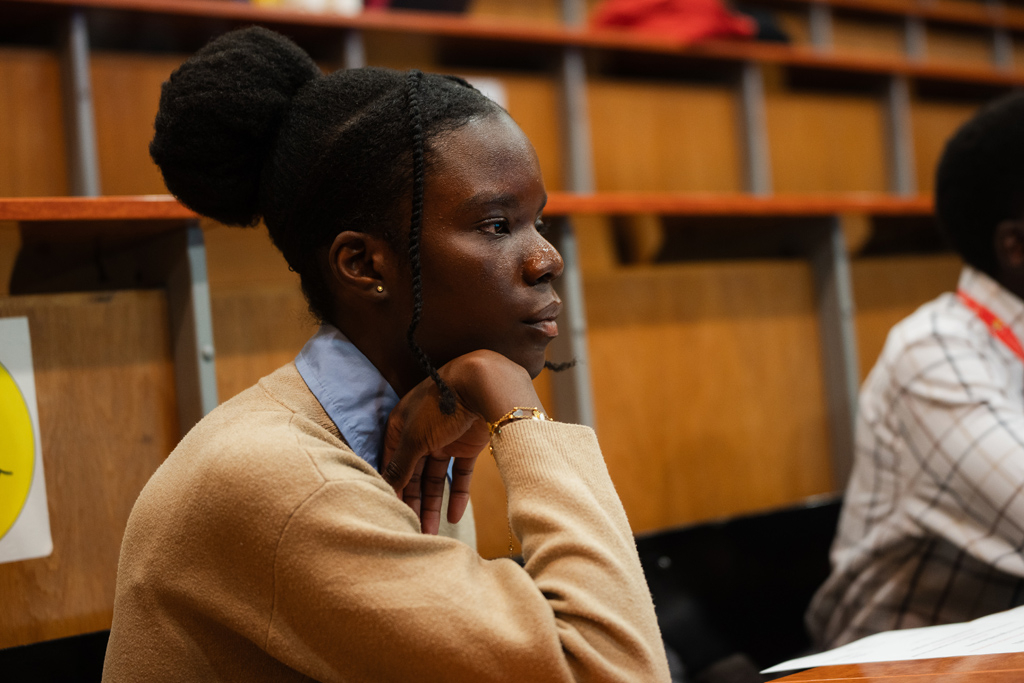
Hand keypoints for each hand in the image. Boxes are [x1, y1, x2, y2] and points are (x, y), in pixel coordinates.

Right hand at [381, 350, 541, 534]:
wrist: (482, 383)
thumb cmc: (439, 405)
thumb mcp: (413, 437)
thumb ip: (400, 465)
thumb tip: (386, 488)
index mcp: (400, 427)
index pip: (391, 463)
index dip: (392, 488)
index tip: (392, 514)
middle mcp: (420, 433)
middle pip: (413, 473)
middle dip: (413, 502)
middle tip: (413, 530)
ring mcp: (445, 439)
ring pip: (436, 477)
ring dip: (433, 503)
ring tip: (431, 531)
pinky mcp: (468, 444)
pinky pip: (460, 474)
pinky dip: (458, 494)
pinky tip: (455, 515)